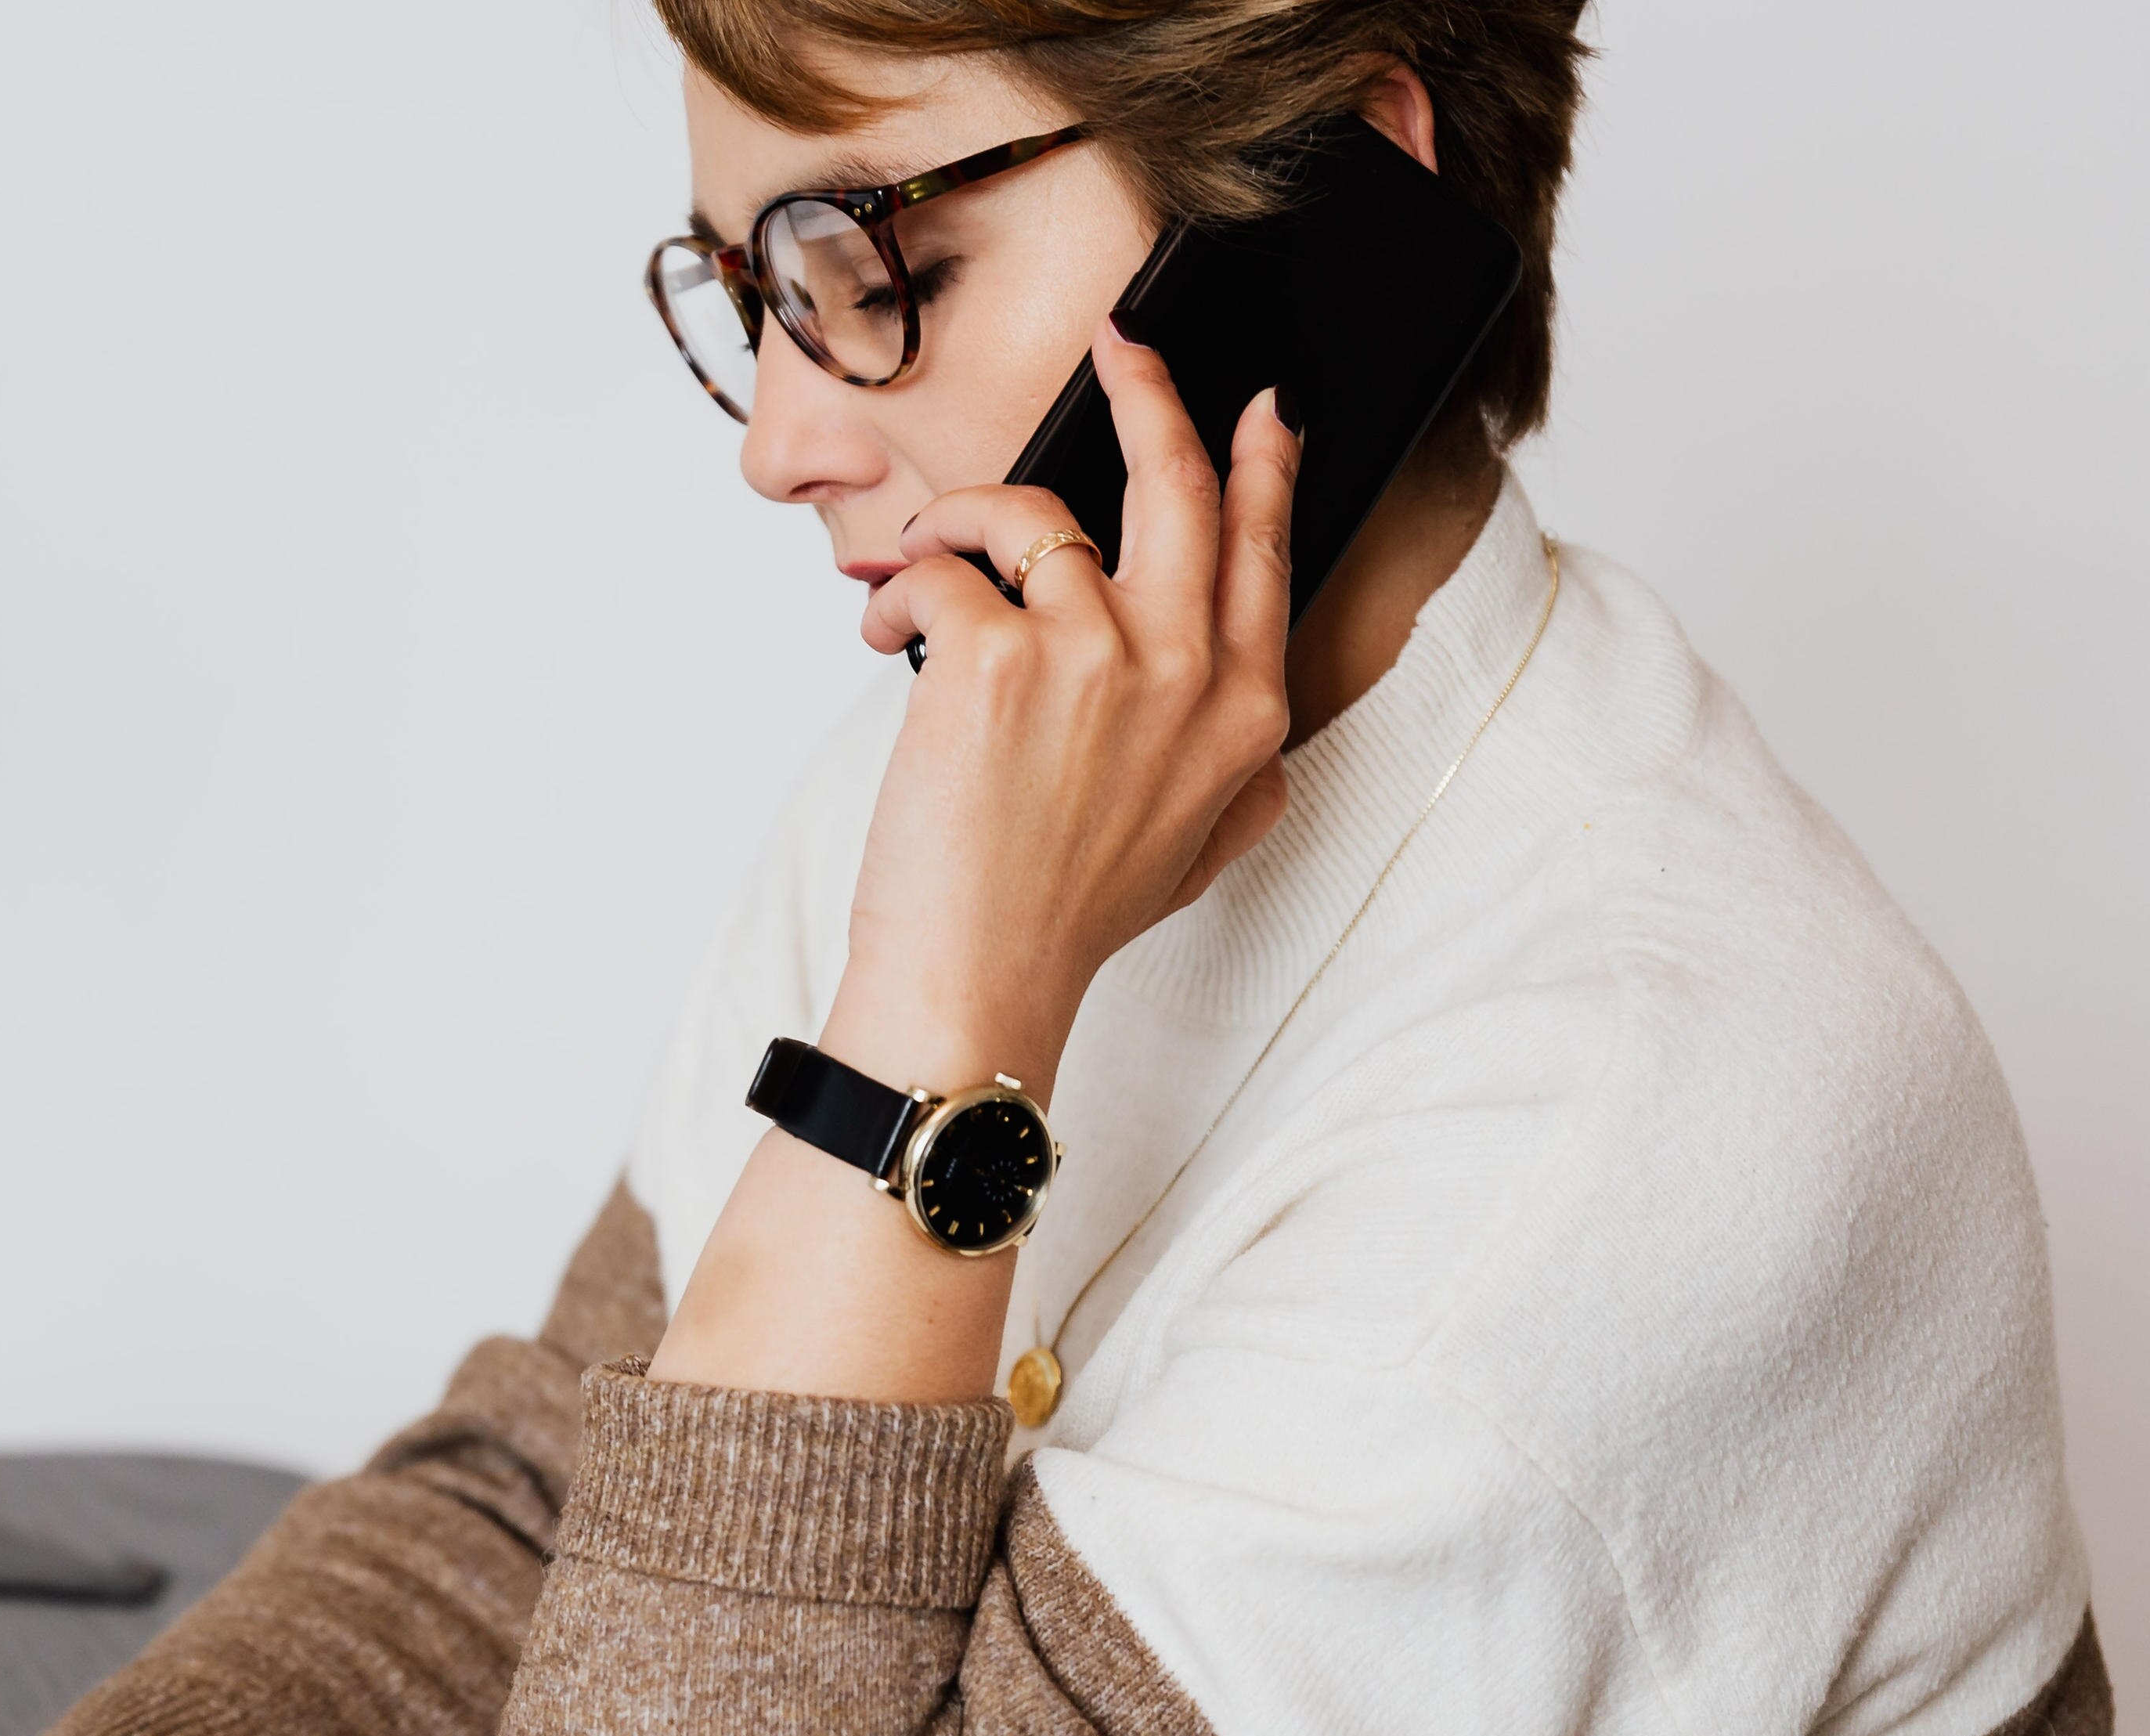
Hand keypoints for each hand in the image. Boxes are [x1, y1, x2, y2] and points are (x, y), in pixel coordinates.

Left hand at [850, 331, 1303, 1071]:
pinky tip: (885, 639)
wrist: (978, 980)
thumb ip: (1241, 766)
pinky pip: (943, 567)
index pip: (1264, 546)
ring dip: (965, 519)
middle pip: (1181, 480)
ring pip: (1033, 507)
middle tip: (1120, 342)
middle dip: (1150, 388)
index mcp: (1242, 710)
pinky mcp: (995, 658)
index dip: (1262, 459)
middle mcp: (1184, 669)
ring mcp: (1093, 655)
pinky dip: (901, 591)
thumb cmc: (1066, 916)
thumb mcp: (1200, 847)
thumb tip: (1255, 698)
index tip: (1259, 403)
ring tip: (929, 563)